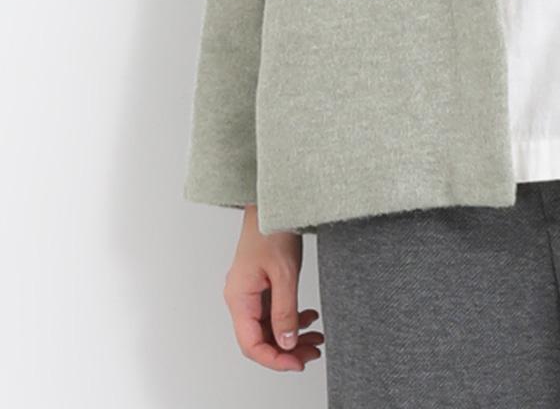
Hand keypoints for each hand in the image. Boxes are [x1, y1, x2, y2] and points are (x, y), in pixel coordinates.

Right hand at [223, 204, 323, 371]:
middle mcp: (241, 298)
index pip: (252, 344)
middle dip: (287, 350)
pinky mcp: (261, 285)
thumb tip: (287, 343)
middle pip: (260, 338)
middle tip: (313, 353)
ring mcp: (250, 292)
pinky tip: (309, 317)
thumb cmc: (273, 228)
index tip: (297, 363)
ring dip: (291, 335)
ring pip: (269, 326)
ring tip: (316, 338)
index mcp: (239, 298)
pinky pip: (273, 311)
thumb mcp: (284, 273)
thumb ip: (285, 310)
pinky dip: (291, 318)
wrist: (274, 200)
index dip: (274, 359)